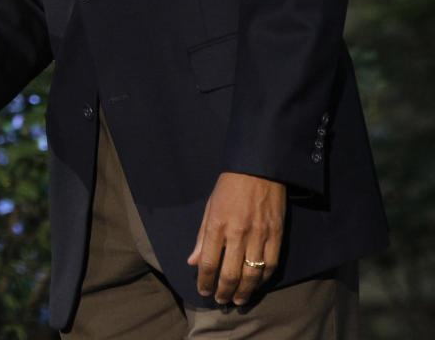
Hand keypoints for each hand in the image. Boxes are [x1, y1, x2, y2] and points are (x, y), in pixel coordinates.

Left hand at [187, 172, 285, 305]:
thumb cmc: (229, 186)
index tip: (203, 290)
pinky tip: (256, 286)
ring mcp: (259, 236)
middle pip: (230, 274)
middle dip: (223, 292)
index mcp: (217, 224)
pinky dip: (263, 280)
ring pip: (252, 275)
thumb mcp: (210, 206)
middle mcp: (237, 233)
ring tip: (237, 300)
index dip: (205, 281)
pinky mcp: (276, 236)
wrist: (258, 168)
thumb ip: (202, 237)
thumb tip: (193, 261)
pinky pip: (271, 266)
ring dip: (244, 292)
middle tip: (220, 300)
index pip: (208, 262)